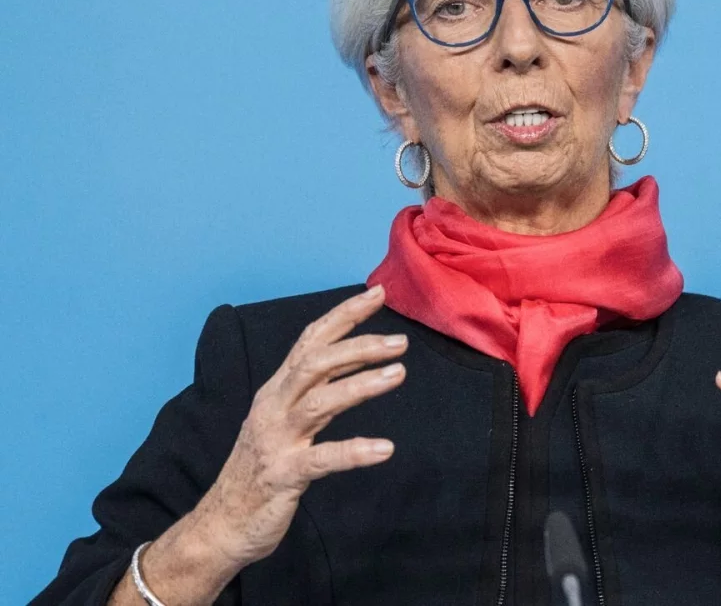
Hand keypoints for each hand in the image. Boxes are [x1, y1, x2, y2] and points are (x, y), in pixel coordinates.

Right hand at [193, 285, 406, 567]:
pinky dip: (354, 451)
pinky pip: (323, 459)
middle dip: (358, 346)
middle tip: (400, 341)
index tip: (377, 295)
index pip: (310, 341)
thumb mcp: (284, 420)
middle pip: (315, 363)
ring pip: (319, 402)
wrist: (221, 524)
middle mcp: (273, 407)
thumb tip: (353, 359)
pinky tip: (385, 449)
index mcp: (276, 391)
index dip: (343, 316)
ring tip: (398, 374)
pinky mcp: (283, 475)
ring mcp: (276, 440)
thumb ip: (314, 390)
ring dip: (361, 385)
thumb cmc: (261, 468)